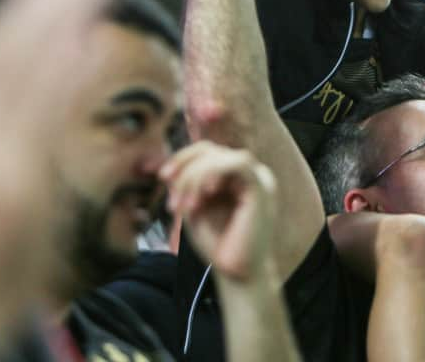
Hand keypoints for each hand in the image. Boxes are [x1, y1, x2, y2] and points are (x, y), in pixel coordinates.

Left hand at [162, 141, 277, 281]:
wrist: (237, 275)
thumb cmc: (217, 245)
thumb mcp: (194, 208)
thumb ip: (187, 185)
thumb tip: (167, 166)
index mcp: (233, 177)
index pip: (206, 151)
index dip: (181, 158)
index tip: (162, 178)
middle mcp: (248, 174)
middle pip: (209, 149)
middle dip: (183, 170)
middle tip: (173, 204)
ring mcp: (258, 178)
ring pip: (220, 155)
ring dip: (194, 178)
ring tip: (186, 208)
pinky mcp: (262, 187)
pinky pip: (238, 163)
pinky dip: (214, 173)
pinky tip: (205, 195)